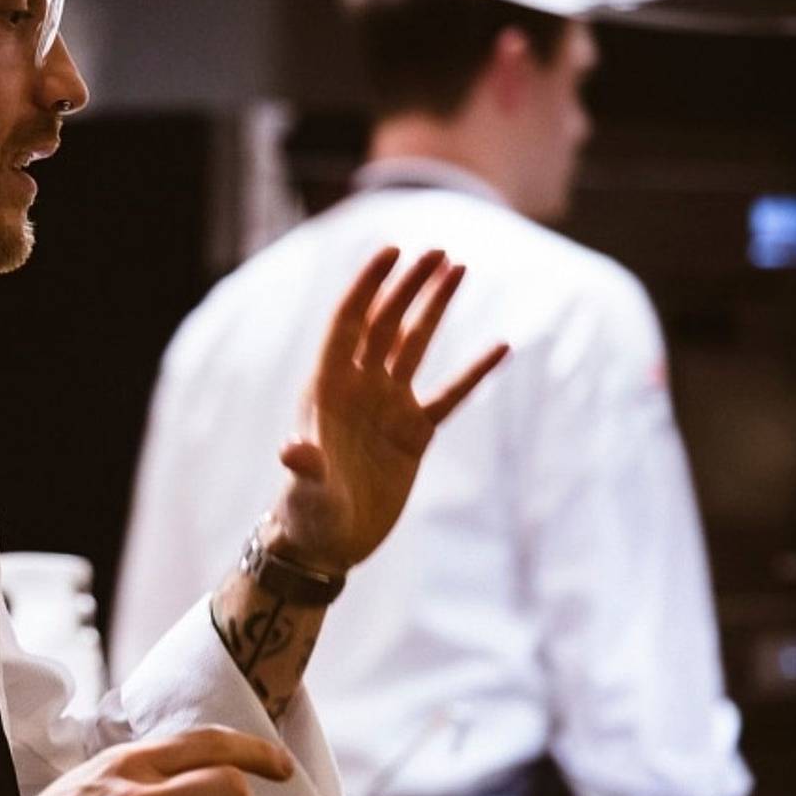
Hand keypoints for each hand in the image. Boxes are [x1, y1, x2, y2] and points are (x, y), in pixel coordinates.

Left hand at [272, 248, 507, 572]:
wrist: (328, 545)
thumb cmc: (308, 515)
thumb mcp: (307, 490)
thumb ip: (305, 467)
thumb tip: (294, 452)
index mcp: (328, 388)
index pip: (349, 323)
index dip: (368, 286)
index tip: (391, 251)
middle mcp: (358, 388)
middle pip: (386, 323)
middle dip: (409, 286)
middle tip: (438, 251)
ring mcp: (388, 406)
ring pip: (414, 345)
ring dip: (434, 308)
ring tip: (458, 268)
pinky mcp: (414, 433)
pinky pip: (450, 395)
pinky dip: (475, 372)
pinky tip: (500, 346)